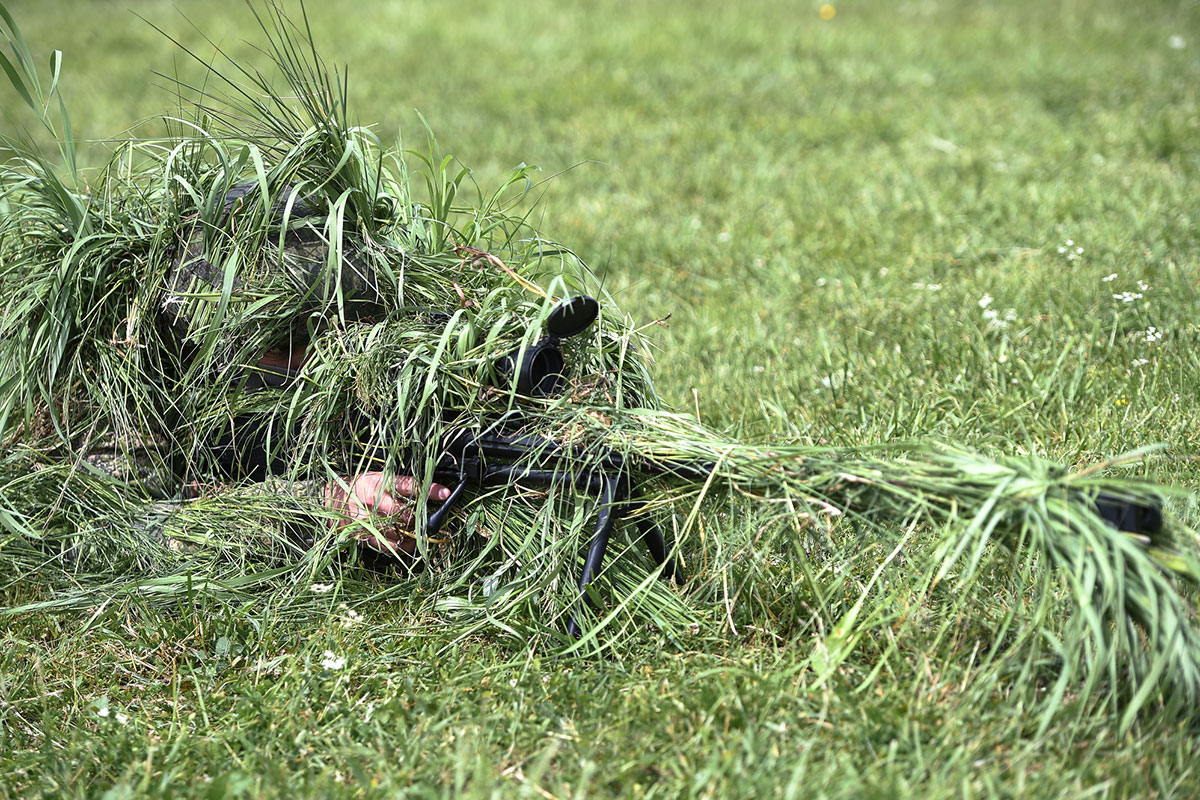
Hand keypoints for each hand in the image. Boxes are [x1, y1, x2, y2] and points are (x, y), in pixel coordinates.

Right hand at [324, 472, 451, 554]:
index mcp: (380, 482)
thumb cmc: (360, 486)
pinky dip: (403, 546)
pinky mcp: (361, 534)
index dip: (429, 489)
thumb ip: (400, 486)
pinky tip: (410, 543)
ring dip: (414, 534)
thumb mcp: (379, 478)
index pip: (410, 485)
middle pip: (405, 513)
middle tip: (432, 521)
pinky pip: (387, 545)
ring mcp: (366, 519)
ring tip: (422, 533)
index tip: (446, 493)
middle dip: (421, 519)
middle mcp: (374, 500)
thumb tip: (428, 493)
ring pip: (397, 531)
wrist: (330, 497)